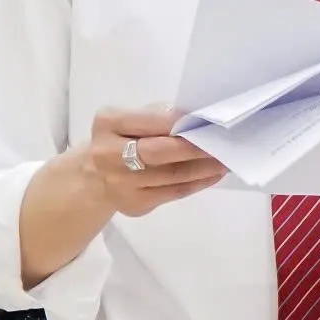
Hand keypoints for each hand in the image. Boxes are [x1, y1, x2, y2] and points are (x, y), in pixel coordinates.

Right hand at [79, 105, 225, 216]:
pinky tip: (213, 175)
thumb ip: (158, 115)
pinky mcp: (133, 204)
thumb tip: (198, 118)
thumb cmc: (123, 138)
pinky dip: (197, 183)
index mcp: (108, 123)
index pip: (151, 120)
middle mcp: (108, 154)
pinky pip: (173, 193)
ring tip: (225, 159)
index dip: (181, 122)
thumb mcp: (131, 118)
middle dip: (195, 148)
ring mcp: (119, 183)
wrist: (94, 175)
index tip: (208, 120)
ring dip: (203, 168)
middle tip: (223, 143)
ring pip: (171, 176)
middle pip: (159, 151)